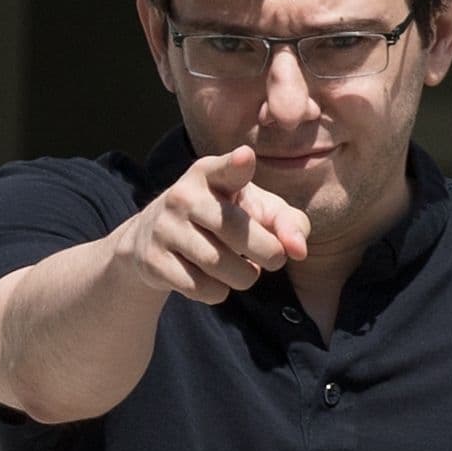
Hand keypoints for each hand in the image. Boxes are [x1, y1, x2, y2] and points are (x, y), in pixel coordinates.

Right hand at [111, 145, 310, 303]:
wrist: (153, 239)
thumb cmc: (222, 219)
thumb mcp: (255, 211)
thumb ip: (287, 223)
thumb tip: (299, 250)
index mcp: (211, 174)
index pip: (227, 169)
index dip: (237, 165)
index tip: (245, 158)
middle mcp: (184, 196)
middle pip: (236, 231)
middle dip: (267, 253)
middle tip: (273, 259)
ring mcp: (164, 228)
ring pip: (220, 265)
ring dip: (244, 277)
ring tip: (242, 269)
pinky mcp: (152, 260)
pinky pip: (201, 288)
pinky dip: (218, 292)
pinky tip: (212, 280)